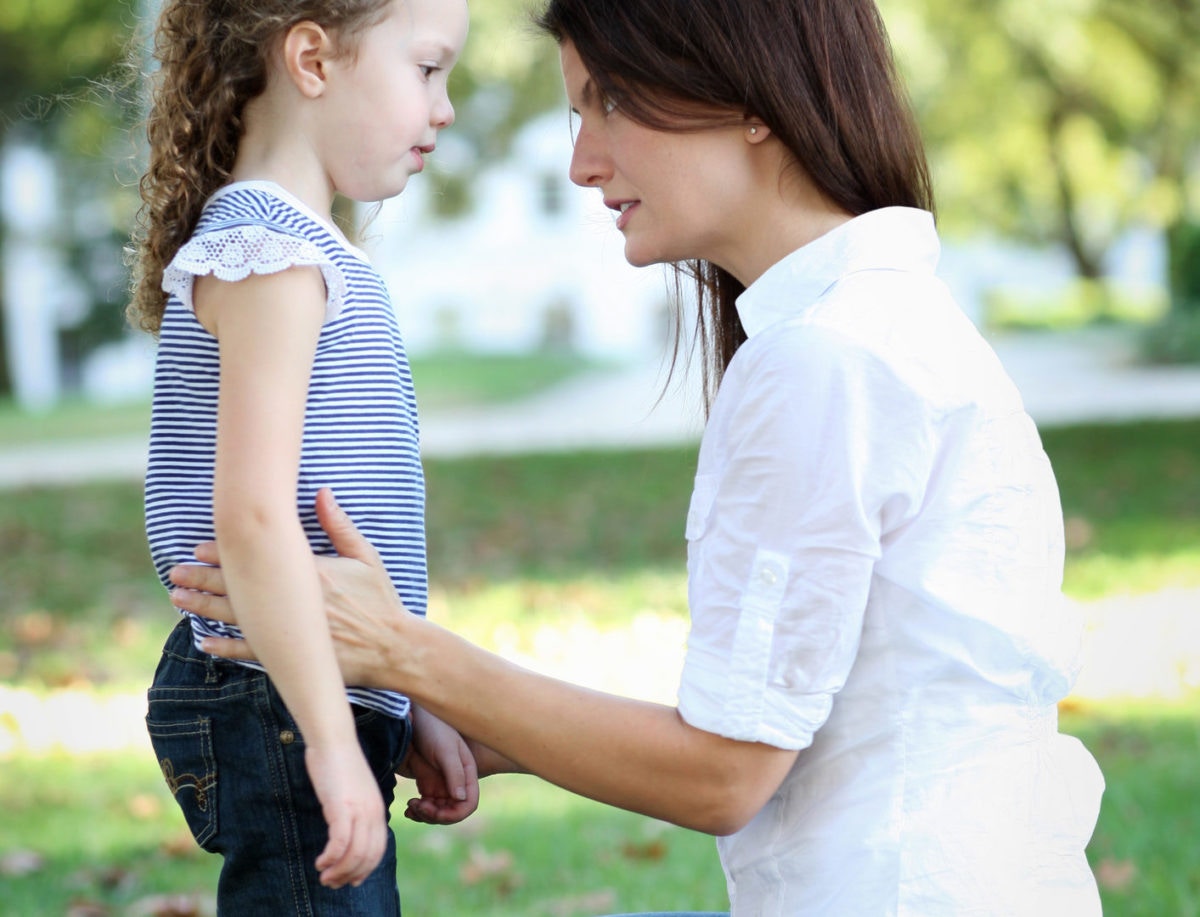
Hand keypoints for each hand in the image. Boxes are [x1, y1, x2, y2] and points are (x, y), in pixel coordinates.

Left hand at [171, 488, 414, 687]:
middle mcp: (293, 601)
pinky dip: (226, 647)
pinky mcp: (292, 656)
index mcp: (310, 573)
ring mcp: (290, 631)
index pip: (257, 558)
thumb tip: (321, 492)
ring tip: (178, 599)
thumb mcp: (366, 557)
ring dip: (204, 607)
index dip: (225, 552)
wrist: (394, 648)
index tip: (199, 546)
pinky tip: (204, 642)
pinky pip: (251, 651)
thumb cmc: (381, 601)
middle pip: (239, 587)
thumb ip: (340, 526)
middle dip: (203, 578)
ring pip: (236, 617)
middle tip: (175, 572)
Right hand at [305, 740, 386, 887]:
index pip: (378, 849)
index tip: (351, 880)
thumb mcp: (353, 791)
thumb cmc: (339, 762)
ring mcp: (359, 810)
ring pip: (355, 855)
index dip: (365, 869)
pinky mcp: (342, 807)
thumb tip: (346, 829)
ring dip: (339, 871)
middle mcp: (373, 812)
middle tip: (332, 883)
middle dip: (350, 875)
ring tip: (325, 877)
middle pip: (368, 857)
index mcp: (378, 809)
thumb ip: (354, 810)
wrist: (334, 740)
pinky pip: (340, 843)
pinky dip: (331, 858)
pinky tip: (320, 862)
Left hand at [399, 706, 479, 824]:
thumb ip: (454, 773)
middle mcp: (456, 781)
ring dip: (425, 814)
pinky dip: (418, 811)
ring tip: (411, 805)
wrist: (412, 719)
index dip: (455, 814)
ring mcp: (441, 783)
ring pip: (438, 811)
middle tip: (418, 806)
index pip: (469, 803)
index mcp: (466, 773)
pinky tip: (408, 808)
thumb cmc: (433, 728)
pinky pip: (426, 805)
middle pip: (452, 811)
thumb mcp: (445, 750)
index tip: (435, 812)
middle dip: (436, 815)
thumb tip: (461, 799)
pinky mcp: (426, 783)